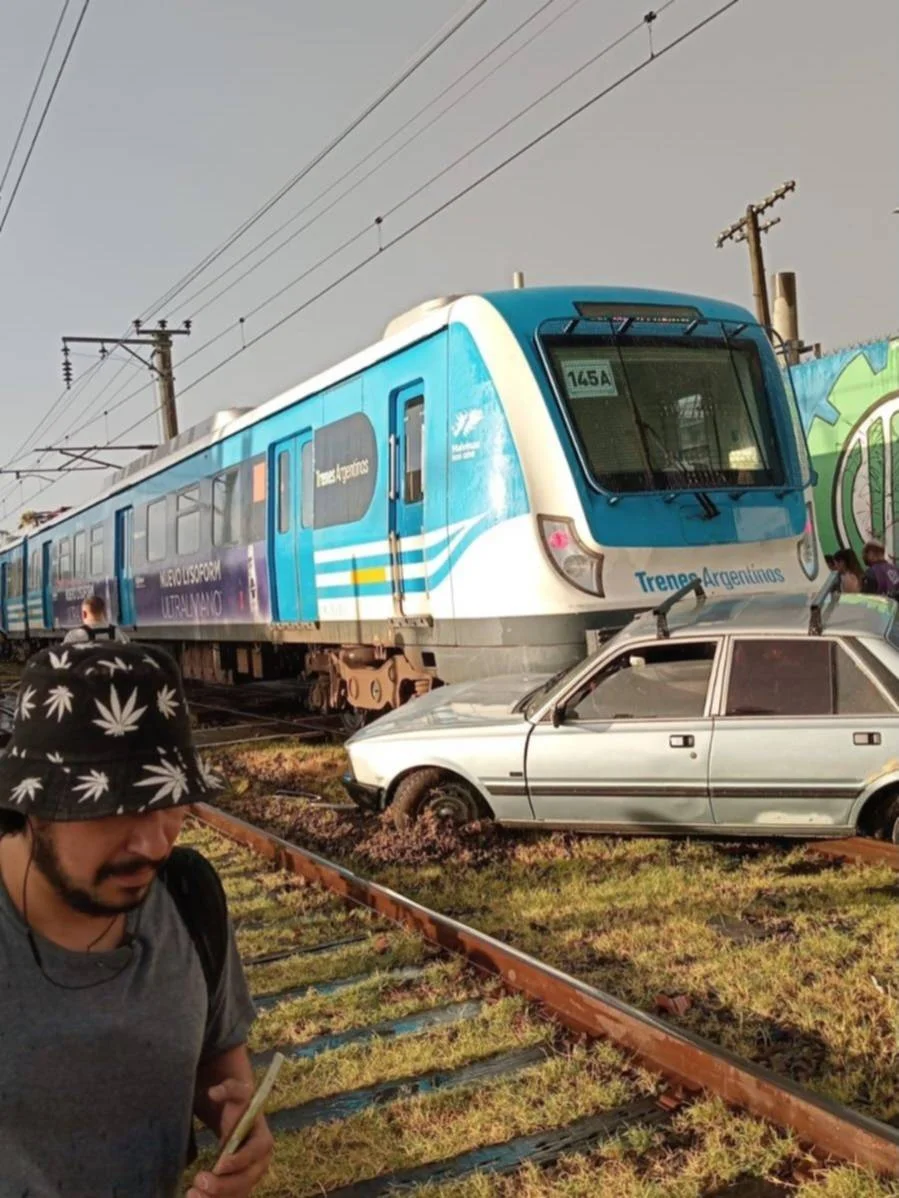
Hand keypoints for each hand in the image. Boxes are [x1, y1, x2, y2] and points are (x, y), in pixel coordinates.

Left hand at [187, 1079, 273, 1196]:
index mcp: (263, 1140)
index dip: (238, 1160)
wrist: (235, 1119)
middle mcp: (259, 1163)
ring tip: (191, 1194)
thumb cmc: (235, 1105)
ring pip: (236, 1194)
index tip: (218, 1164)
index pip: (254, 1153)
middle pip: (245, 1180)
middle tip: (198, 1181)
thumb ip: (228, 1088)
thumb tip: (214, 1091)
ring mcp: (248, 1178)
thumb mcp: (234, 1092)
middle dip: (223, 1186)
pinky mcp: (236, 1187)